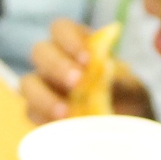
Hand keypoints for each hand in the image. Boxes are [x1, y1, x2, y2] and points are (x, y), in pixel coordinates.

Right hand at [21, 18, 153, 124]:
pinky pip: (31, 112)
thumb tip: (106, 68)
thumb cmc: (127, 100)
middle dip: (57, 66)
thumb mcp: (132, 90)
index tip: (87, 59)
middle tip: (77, 83)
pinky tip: (60, 127)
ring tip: (65, 113)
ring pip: (28, 83)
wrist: (126, 130)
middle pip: (40, 52)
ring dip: (44, 96)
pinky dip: (44, 119)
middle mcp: (54, 61)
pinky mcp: (38, 113)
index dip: (70, 40)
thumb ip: (120, 80)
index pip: (61, 29)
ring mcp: (43, 87)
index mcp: (76, 44)